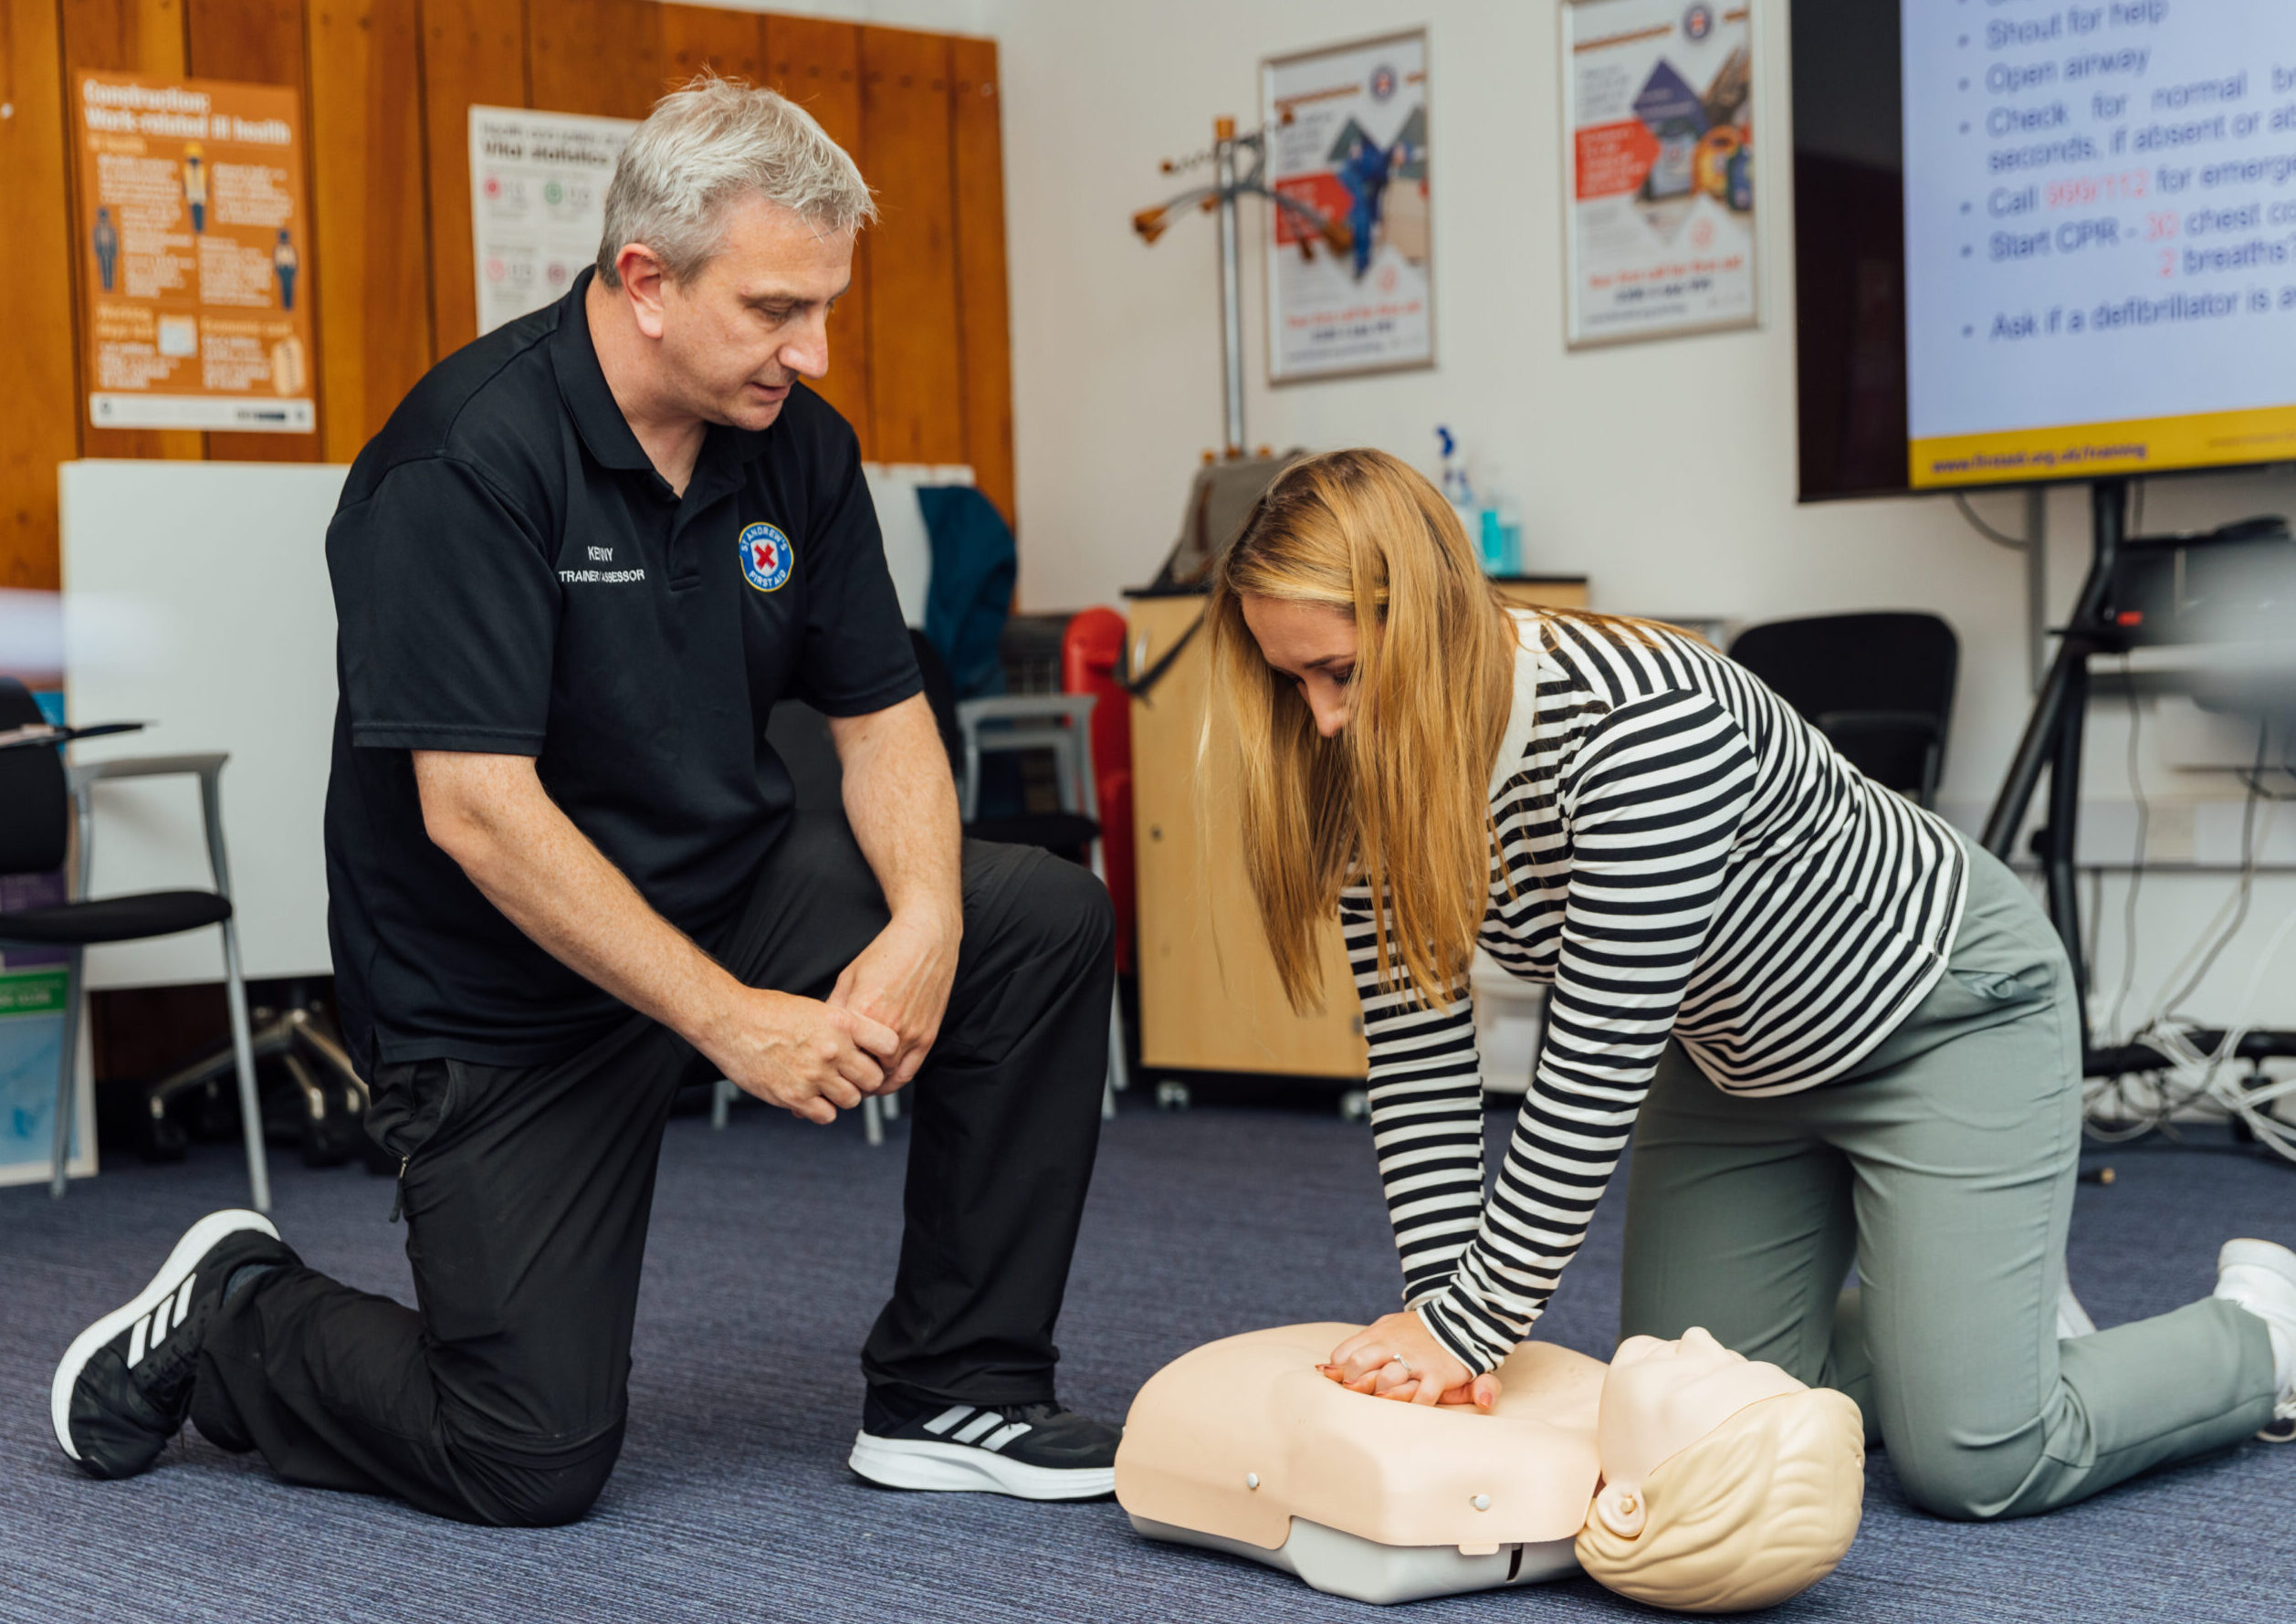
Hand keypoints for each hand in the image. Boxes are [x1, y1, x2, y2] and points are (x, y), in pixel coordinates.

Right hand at [700, 986, 898, 1123]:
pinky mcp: (795, 1096)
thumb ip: (843, 1028)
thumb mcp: (815, 1009)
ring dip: (842, 1096)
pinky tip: (809, 1096)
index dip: (886, 1054)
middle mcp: (832, 1048)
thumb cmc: (770, 1012)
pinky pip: (827, 1115)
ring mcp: (814, 1074)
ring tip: (826, 1085)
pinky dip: (821, 1110)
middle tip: (848, 1076)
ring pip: (852, 1099)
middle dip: (864, 1080)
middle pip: (873, 1078)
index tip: (875, 1058)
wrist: (730, 1021)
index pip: (889, 1044)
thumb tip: (867, 1048)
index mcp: (841, 1022)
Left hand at [827, 908, 959, 1090]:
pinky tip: (881, 1081)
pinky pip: (907, 1073)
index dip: (827, 1067)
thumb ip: (833, 1010)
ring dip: (869, 1082)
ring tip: (854, 1081)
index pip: (839, 1055)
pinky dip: (892, 1082)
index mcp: (863, 1011)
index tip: (819, 1071)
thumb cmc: (885, 954)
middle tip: (834, 1082)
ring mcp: (911, 1034)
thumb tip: (818, 1035)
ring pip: (884, 1077)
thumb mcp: (848, 978)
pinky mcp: (927, 1037)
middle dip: (846, 1079)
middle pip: (861, 1071)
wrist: (925, 940)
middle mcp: (888, 1027)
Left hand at [1322, 1312, 1500, 1410]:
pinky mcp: (1437, 1374)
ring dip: (1379, 1394)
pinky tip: (1407, 1410)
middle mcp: (1393, 1346)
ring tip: (1379, 1401)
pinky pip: (1422, 1395)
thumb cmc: (1414, 1332)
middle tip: (1355, 1395)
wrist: (1459, 1319)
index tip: (1341, 1382)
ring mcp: (1415, 1360)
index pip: (1345, 1354)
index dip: (1339, 1371)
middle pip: (1359, 1364)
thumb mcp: (1385, 1329)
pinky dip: (1412, 1405)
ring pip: (1387, 1380)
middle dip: (1353, 1383)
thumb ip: (1358, 1346)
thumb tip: (1322, 1369)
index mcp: (1378, 1334)